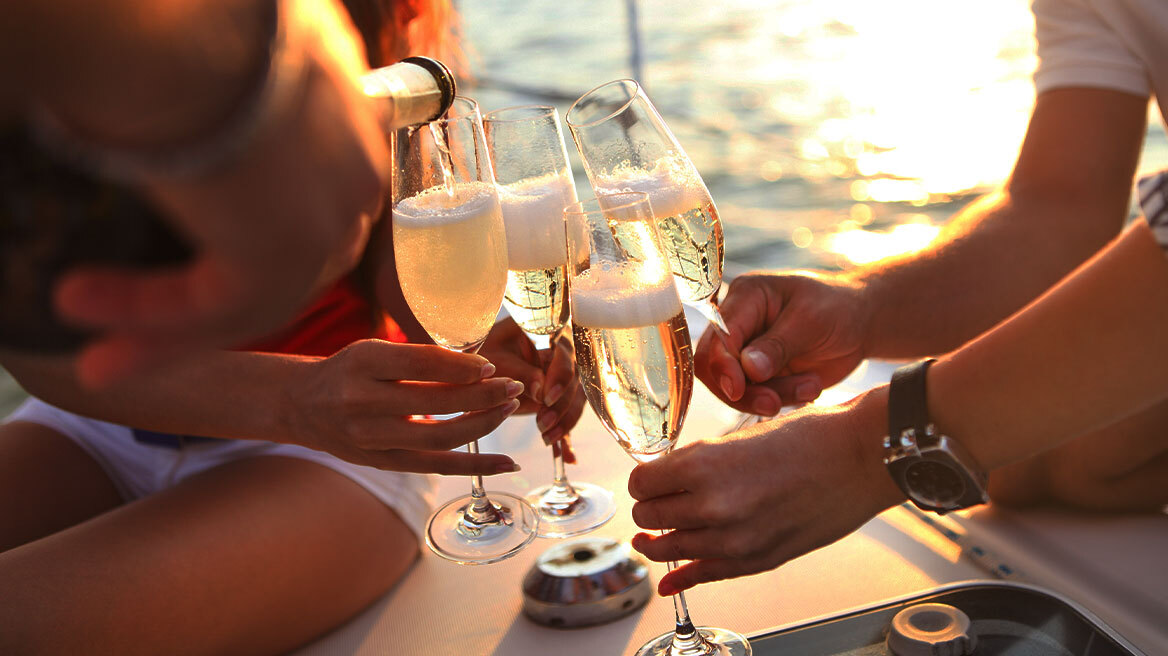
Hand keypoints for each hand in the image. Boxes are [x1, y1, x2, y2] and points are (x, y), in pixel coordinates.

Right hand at [52, 0, 387, 386]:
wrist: (182, 16)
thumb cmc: (192, 12)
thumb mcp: (243, 38)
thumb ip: (244, 80)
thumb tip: (206, 96)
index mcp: (351, 122)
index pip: (316, 203)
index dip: (254, 242)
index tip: (198, 251)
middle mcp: (352, 175)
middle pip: (290, 266)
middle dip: (215, 303)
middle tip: (144, 327)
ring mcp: (326, 218)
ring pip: (250, 299)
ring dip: (165, 327)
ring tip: (98, 356)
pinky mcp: (282, 253)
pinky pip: (213, 307)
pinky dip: (146, 315)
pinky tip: (78, 304)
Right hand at [284, 339, 523, 474]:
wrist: (302, 404)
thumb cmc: (349, 371)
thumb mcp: (373, 351)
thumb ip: (418, 359)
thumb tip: (480, 367)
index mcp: (363, 363)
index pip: (422, 364)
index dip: (462, 366)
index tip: (491, 365)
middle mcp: (363, 402)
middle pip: (436, 403)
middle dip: (483, 395)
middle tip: (512, 387)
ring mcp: (372, 439)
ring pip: (439, 438)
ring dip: (483, 426)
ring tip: (508, 408)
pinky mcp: (382, 463)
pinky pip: (437, 468)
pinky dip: (476, 466)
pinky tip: (506, 463)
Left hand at [477, 319, 585, 461]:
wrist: (474, 365)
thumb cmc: (480, 353)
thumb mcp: (494, 359)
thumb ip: (518, 371)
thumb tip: (541, 392)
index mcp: (543, 333)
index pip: (564, 353)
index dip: (560, 376)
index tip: (547, 398)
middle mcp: (558, 352)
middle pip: (575, 379)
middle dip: (562, 404)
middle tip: (543, 422)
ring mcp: (560, 375)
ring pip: (575, 398)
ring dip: (565, 420)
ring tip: (548, 438)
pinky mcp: (556, 396)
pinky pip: (567, 415)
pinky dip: (566, 436)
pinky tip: (567, 458)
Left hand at [627, 389, 902, 594]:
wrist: (860, 459)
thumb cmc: (807, 438)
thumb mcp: (738, 436)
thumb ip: (698, 462)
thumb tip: (664, 479)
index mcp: (703, 466)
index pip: (641, 484)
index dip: (645, 479)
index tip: (652, 478)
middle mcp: (713, 506)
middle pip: (648, 517)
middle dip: (649, 509)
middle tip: (659, 501)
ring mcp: (735, 539)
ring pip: (670, 548)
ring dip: (660, 540)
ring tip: (656, 536)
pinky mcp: (757, 560)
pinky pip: (704, 575)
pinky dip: (682, 578)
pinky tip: (668, 581)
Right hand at [696, 271, 868, 415]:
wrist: (860, 323)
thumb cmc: (837, 307)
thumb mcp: (811, 321)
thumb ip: (778, 345)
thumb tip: (748, 369)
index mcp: (746, 297)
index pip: (719, 336)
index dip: (723, 365)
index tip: (738, 389)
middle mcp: (737, 323)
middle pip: (713, 366)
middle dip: (743, 391)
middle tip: (774, 403)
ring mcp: (745, 351)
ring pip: (734, 388)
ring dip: (769, 397)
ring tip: (810, 387)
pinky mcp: (757, 374)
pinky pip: (755, 397)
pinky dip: (782, 399)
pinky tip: (810, 387)